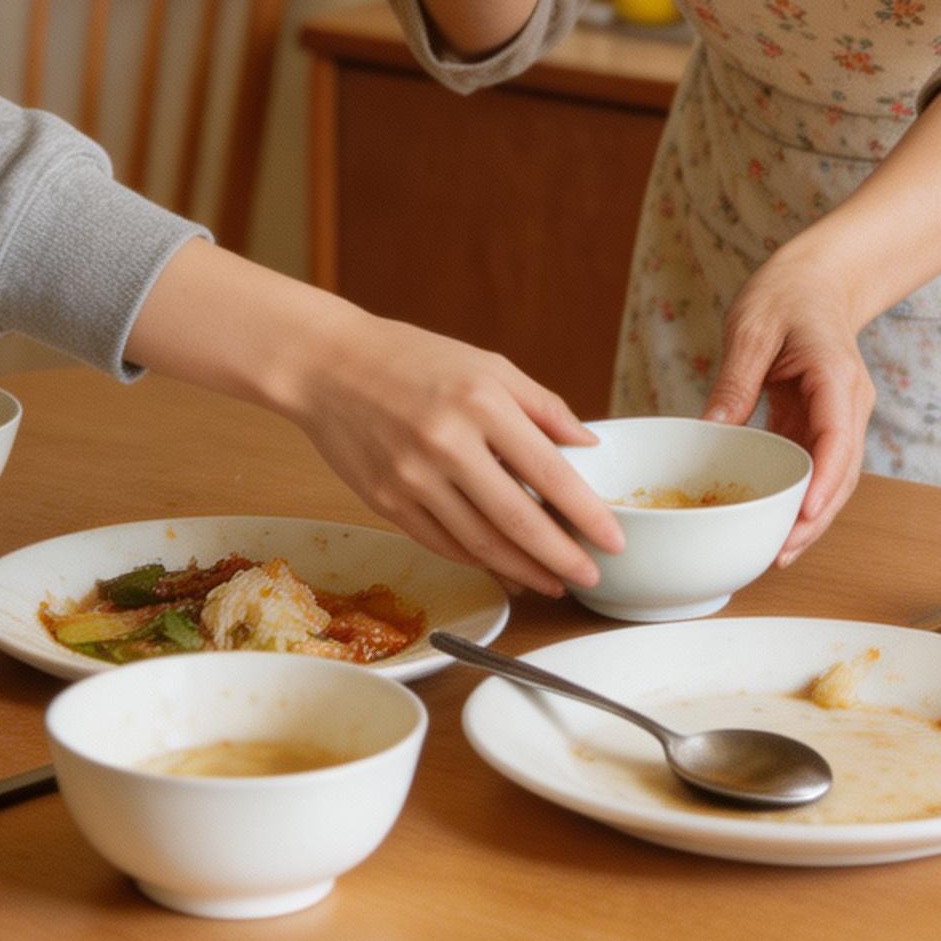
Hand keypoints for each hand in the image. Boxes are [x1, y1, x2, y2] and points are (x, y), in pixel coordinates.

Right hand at [274, 314, 625, 597]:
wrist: (327, 364)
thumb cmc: (411, 358)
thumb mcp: (485, 364)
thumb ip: (541, 405)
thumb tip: (588, 444)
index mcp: (479, 402)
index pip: (548, 471)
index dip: (587, 514)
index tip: (614, 539)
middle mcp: (445, 442)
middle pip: (517, 519)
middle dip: (561, 557)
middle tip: (591, 576)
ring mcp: (411, 477)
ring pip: (479, 543)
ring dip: (523, 570)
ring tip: (553, 582)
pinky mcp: (385, 502)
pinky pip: (442, 544)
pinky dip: (478, 561)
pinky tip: (504, 566)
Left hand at [702, 251, 874, 561]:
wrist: (817, 278)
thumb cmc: (785, 294)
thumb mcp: (750, 328)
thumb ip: (736, 379)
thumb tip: (713, 430)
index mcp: (835, 376)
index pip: (837, 437)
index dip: (823, 481)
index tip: (804, 516)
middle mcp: (849, 402)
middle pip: (843, 472)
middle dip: (816, 517)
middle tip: (780, 554)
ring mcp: (842, 414)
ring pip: (835, 477)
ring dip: (812, 516)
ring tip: (777, 553)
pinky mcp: (825, 421)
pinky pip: (817, 464)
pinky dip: (802, 495)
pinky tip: (777, 520)